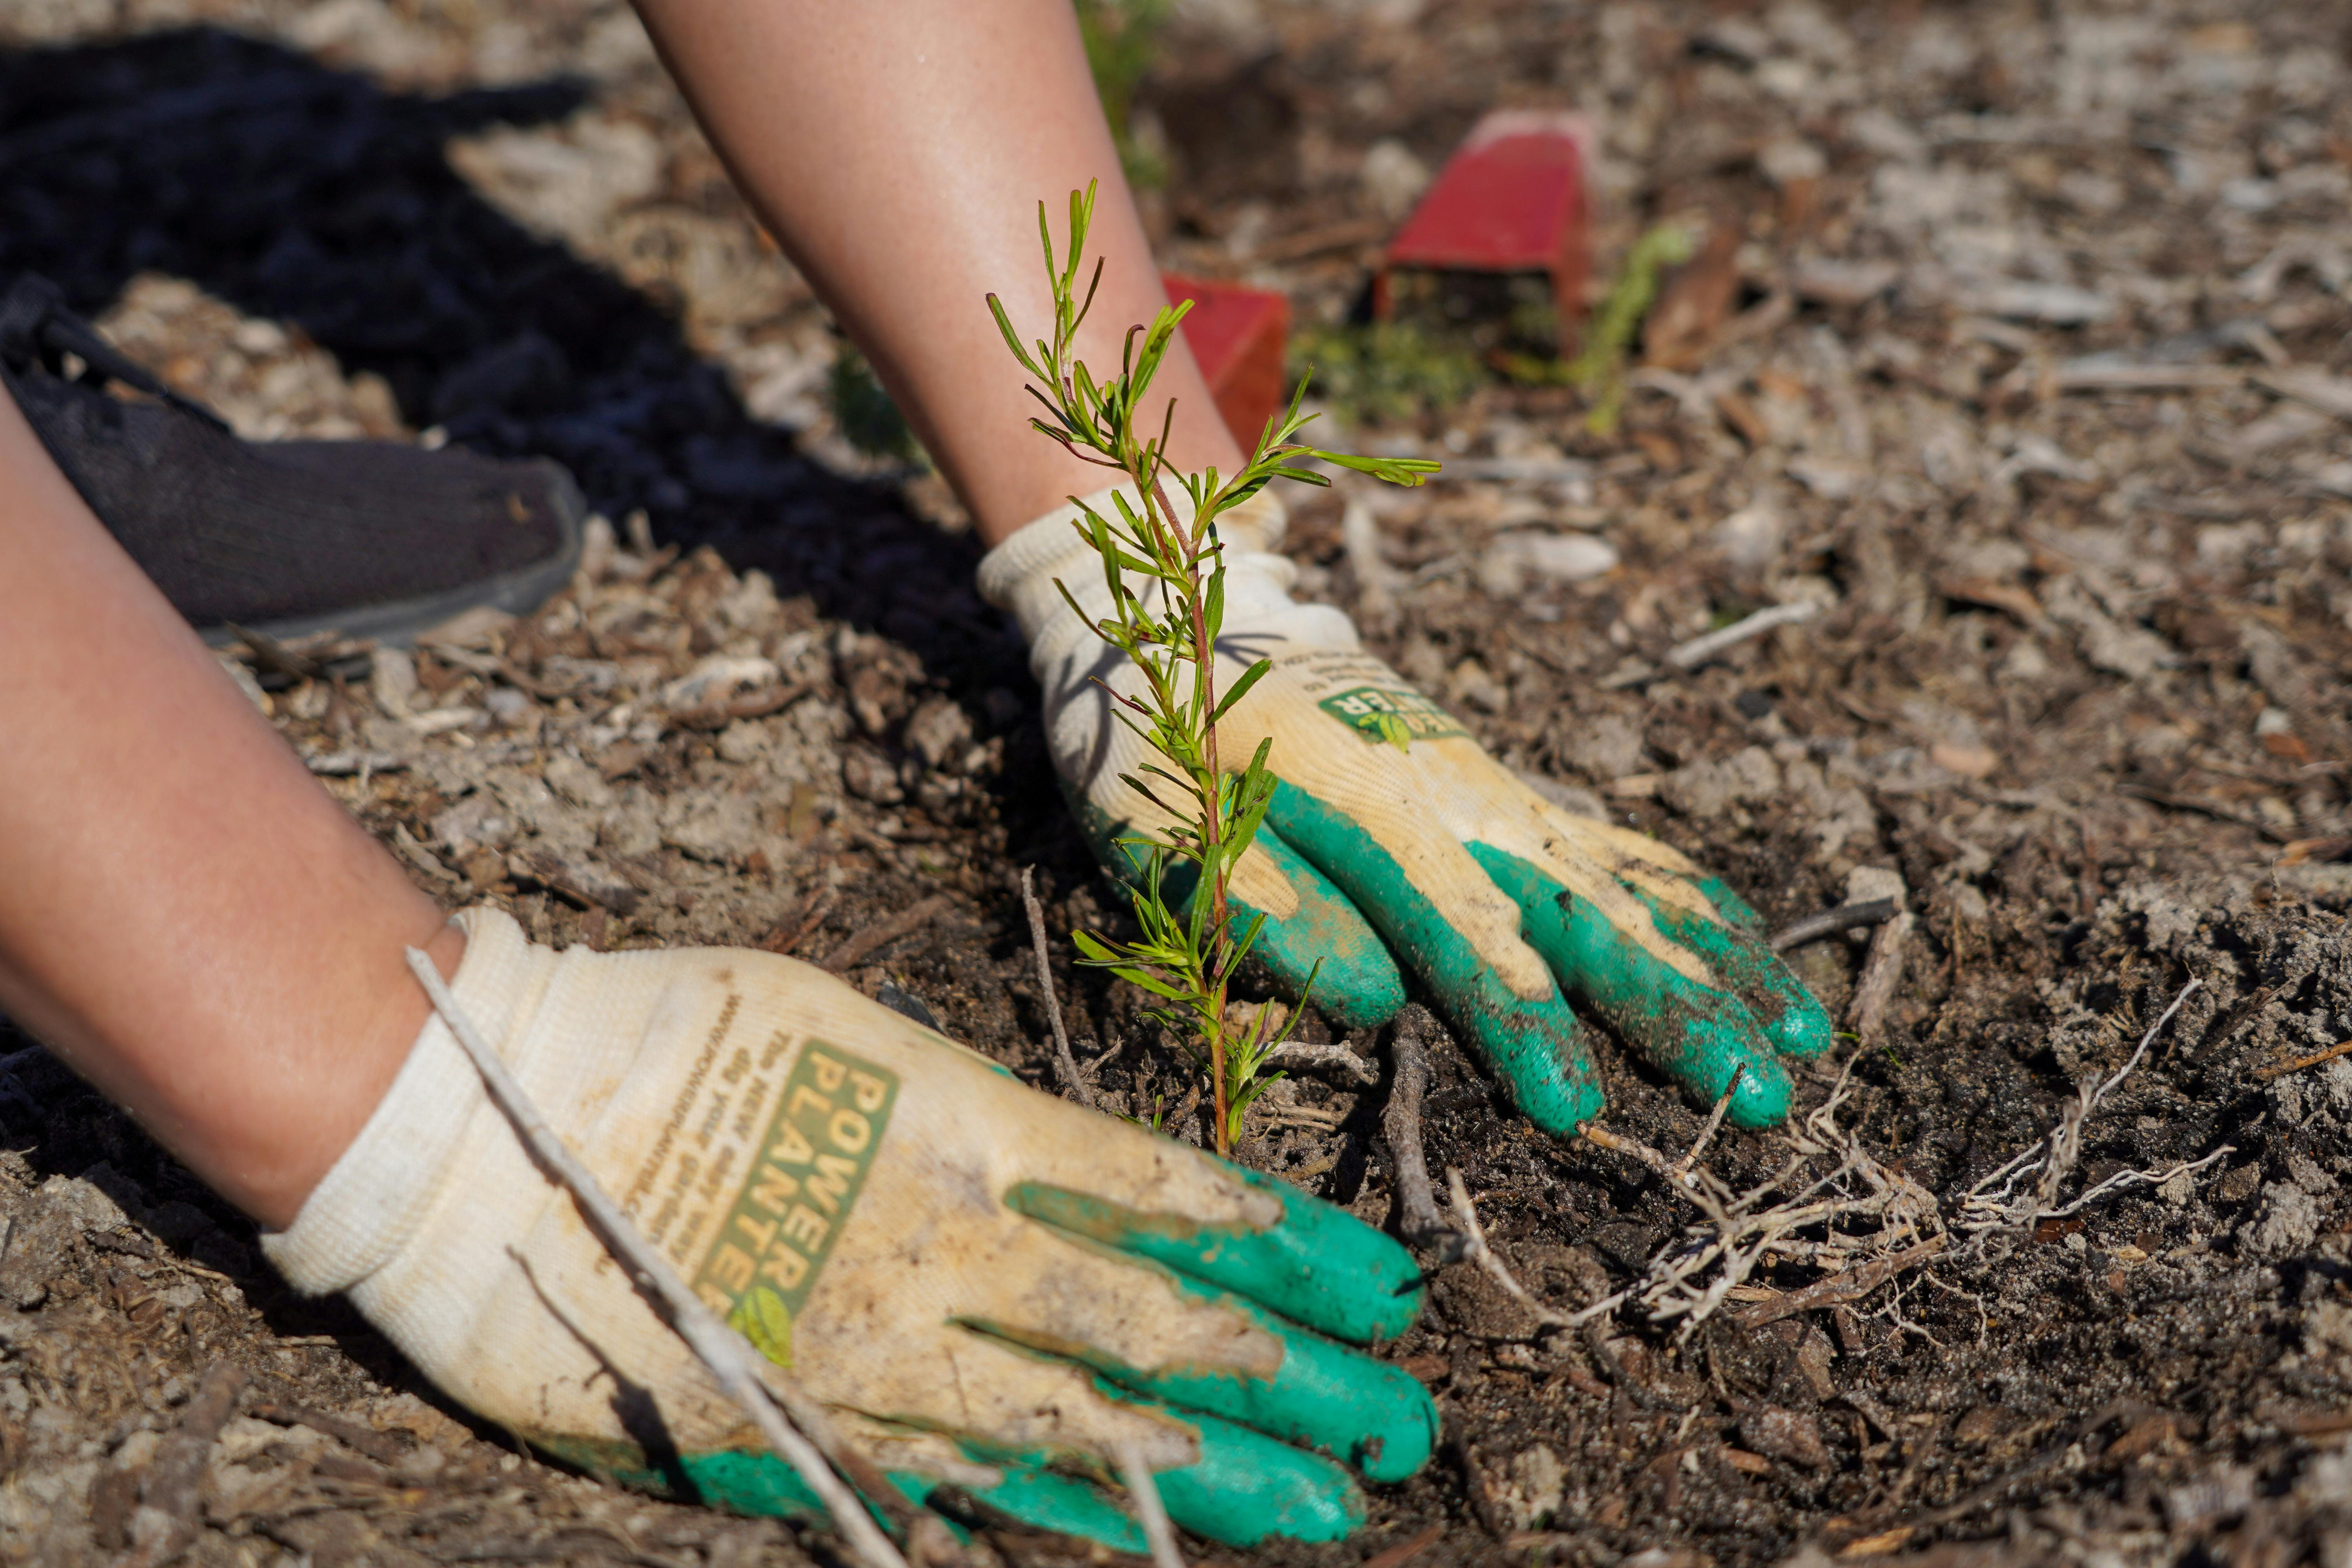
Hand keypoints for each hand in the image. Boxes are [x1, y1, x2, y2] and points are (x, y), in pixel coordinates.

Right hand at [266, 909, 1434, 1550]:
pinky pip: (951, 1479)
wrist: (479, 1119)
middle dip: (1293, 1372)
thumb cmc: (663, 1035)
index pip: (1166, 1197)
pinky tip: (1147, 1539)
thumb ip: (966, 1115)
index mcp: (956, 1129)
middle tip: (1408, 1414)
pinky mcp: (791, 1420)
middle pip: (1153, 1324)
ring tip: (1334, 1501)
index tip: (1384, 1280)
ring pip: (1078, 1423)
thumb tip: (1071, 1180)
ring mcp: (868, 1349)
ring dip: (1216, 1465)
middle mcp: (935, 1249)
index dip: (1286, 1246)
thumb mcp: (848, 1030)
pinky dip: (1057, 1512)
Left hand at [981, 487, 1831, 1130]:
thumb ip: (1266, 906)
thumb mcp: (1163, 822)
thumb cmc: (1167, 738)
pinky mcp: (1516, 793)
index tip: (1577, 1112)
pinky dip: (1702, 904)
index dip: (1525, 1027)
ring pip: (1639, 885)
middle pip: (1594, 916)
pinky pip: (1630, 850)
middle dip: (1682, 1012)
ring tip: (1812, 1040)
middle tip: (1766, 1100)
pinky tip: (1763, 955)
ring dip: (1728, 967)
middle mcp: (1467, 804)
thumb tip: (1375, 999)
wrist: (1207, 614)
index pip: (1470, 941)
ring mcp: (1505, 793)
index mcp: (1378, 820)